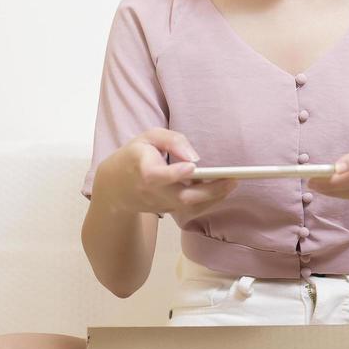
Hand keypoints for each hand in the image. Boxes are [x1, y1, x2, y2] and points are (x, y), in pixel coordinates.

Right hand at [96, 128, 236, 216]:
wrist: (115, 187)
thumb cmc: (135, 156)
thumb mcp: (148, 137)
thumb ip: (171, 140)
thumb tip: (194, 156)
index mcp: (143, 170)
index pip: (158, 176)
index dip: (175, 173)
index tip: (191, 167)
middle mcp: (152, 192)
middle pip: (183, 197)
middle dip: (210, 191)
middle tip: (232, 179)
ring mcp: (161, 205)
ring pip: (190, 207)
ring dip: (214, 198)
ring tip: (232, 183)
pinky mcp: (168, 211)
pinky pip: (191, 209)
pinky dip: (208, 201)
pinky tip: (221, 190)